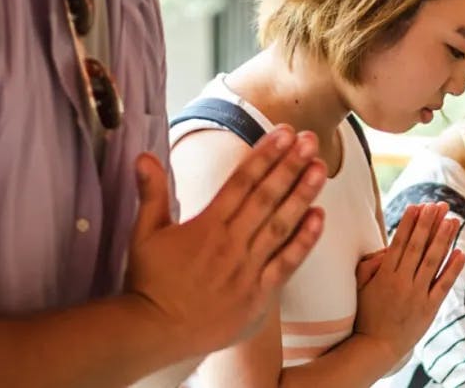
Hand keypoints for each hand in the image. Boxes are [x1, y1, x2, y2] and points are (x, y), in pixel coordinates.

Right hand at [125, 127, 327, 357]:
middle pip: (266, 196)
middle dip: (290, 165)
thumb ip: (151, 193)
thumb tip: (145, 155)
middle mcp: (231, 242)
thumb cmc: (148, 283)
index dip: (265, 154)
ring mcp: (248, 268)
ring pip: (281, 225)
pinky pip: (287, 262)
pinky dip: (305, 240)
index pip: (241, 181)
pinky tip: (320, 217)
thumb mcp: (144, 234)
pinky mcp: (259, 294)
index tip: (284, 132)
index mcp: (206, 225)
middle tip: (310, 139)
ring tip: (321, 168)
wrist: (153, 332)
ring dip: (303, 194)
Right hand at [353, 202, 464, 361]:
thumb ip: (370, 264)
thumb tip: (386, 247)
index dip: (410, 223)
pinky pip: (443, 285)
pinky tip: (461, 252)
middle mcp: (402, 282)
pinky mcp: (429, 308)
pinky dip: (453, 268)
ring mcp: (417, 295)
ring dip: (444, 239)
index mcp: (384, 275)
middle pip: (418, 247)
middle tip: (440, 205)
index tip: (418, 205)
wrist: (375, 347)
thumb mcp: (360, 287)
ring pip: (433, 261)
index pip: (400, 242)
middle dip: (429, 223)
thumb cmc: (366, 314)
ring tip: (453, 220)